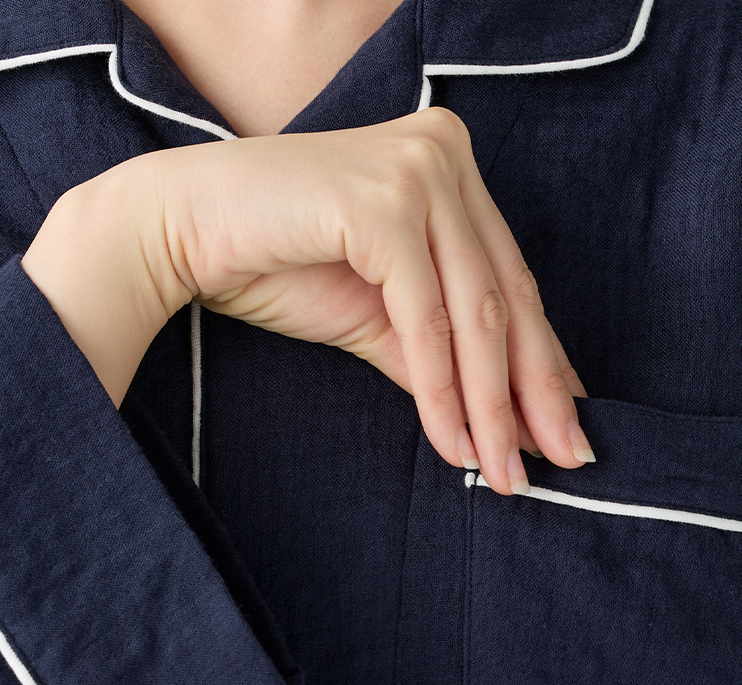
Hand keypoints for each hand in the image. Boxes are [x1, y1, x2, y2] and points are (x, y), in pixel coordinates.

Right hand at [21, 108, 592, 494]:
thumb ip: (446, 356)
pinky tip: (452, 440)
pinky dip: (442, 388)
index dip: (543, 365)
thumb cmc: (277, 263)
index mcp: (452, 170)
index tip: (563, 429)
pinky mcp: (384, 202)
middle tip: (560, 460)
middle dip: (534, 394)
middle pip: (508, 298)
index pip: (513, 282)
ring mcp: (418, 171)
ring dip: (491, 406)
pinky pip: (427, 317)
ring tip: (500, 470)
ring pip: (476, 314)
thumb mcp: (382, 319)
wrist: (178, 229)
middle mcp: (446, 156)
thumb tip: (512, 420)